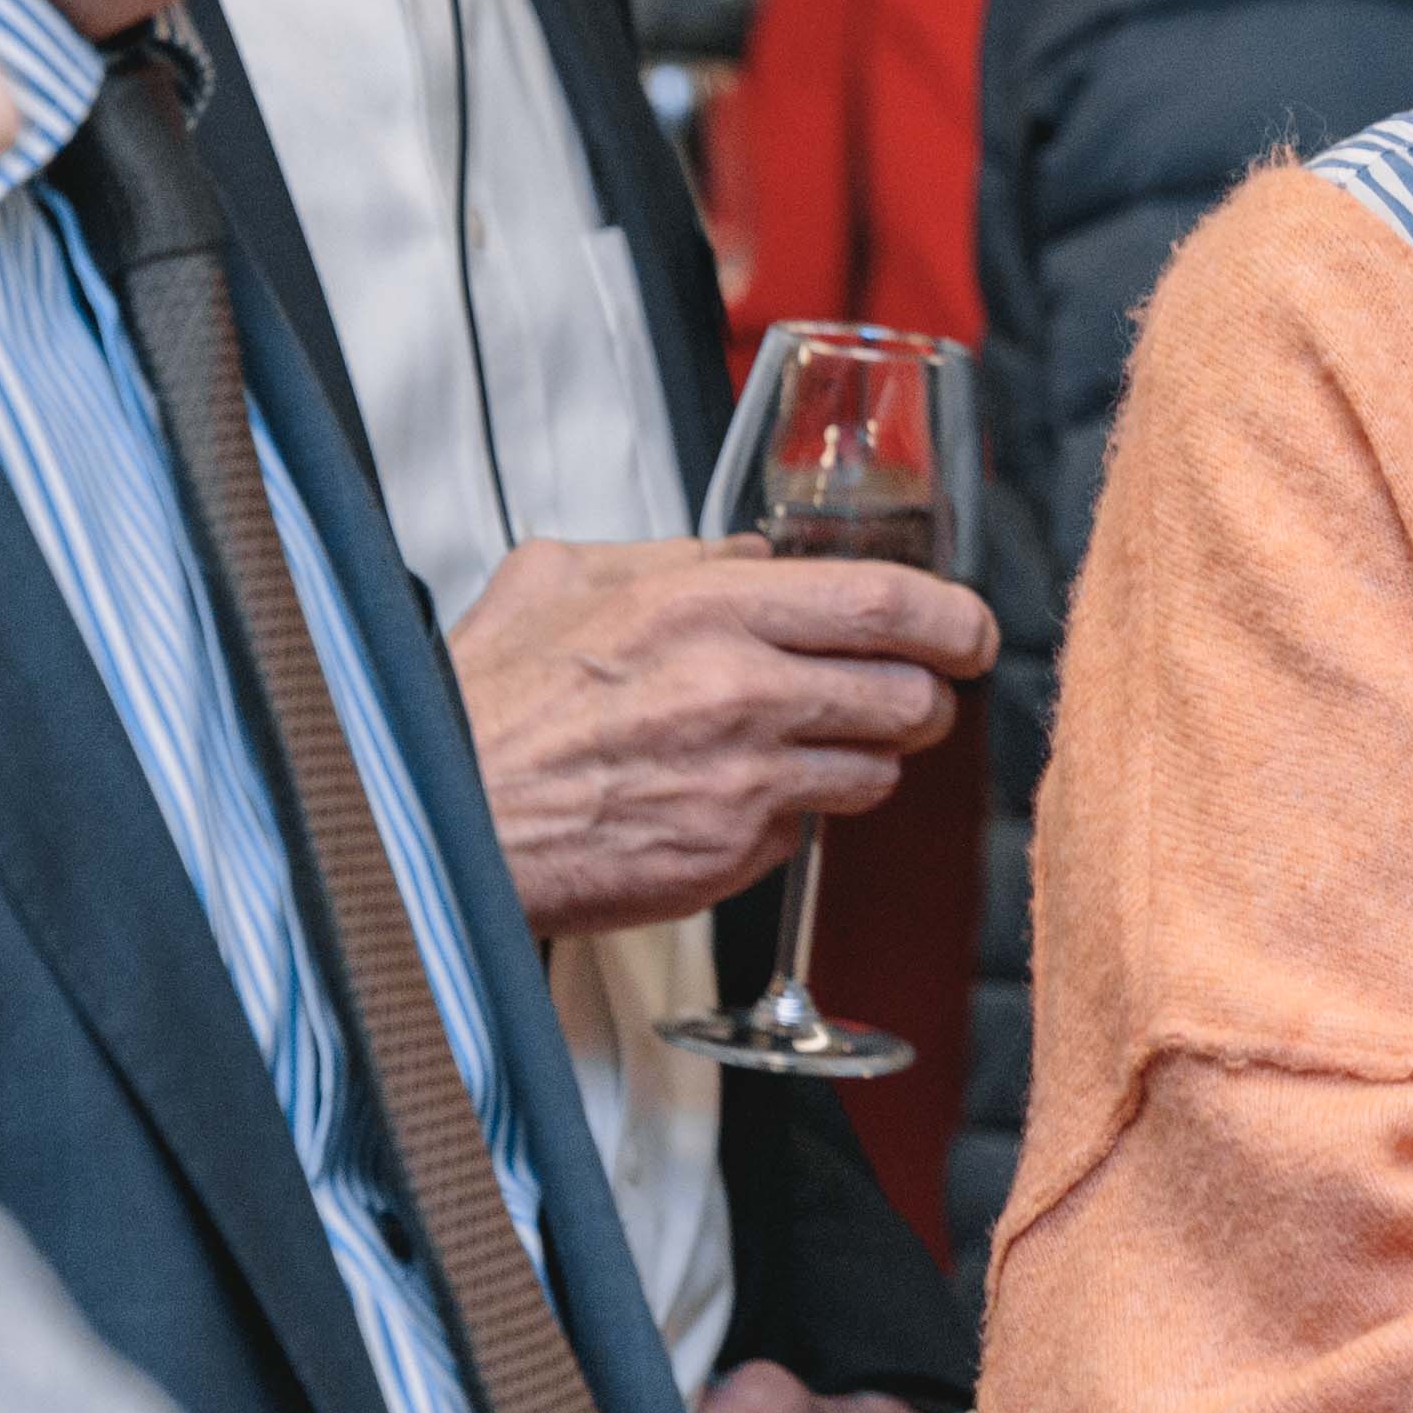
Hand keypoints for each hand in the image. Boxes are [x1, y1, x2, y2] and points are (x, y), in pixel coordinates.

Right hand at [458, 534, 993, 940]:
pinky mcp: (730, 857)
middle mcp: (740, 693)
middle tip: (925, 691)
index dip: (951, 616)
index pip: (884, 602)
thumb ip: (670, 556)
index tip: (969, 628)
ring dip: (872, 755)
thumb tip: (744, 555)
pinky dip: (799, 810)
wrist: (443, 818)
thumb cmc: (491, 704)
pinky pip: (807, 828)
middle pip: (906, 691)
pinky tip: (748, 792)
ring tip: (829, 742)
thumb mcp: (565, 579)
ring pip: (874, 768)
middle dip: (934, 693)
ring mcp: (743, 783)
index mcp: (707, 610)